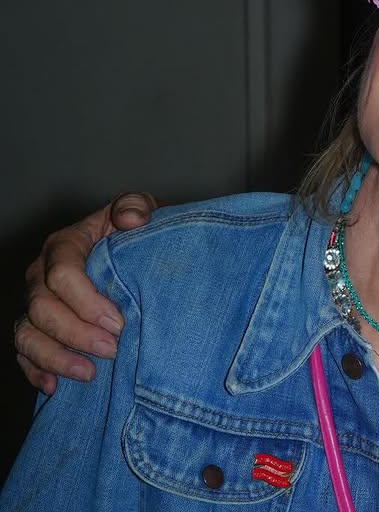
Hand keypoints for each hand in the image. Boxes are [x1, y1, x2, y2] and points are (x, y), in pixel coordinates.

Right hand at [16, 192, 156, 393]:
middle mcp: (40, 274)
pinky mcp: (35, 327)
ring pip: (27, 334)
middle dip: (76, 334)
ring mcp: (34, 302)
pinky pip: (23, 352)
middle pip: (42, 309)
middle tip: (112, 350)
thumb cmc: (133, 229)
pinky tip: (54, 387)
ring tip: (89, 374)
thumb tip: (130, 218)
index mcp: (63, 244)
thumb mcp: (140, 208)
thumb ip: (135, 206)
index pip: (62, 274)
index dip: (86, 301)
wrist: (130, 247)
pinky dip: (35, 371)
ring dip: (55, 358)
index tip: (118, 321)